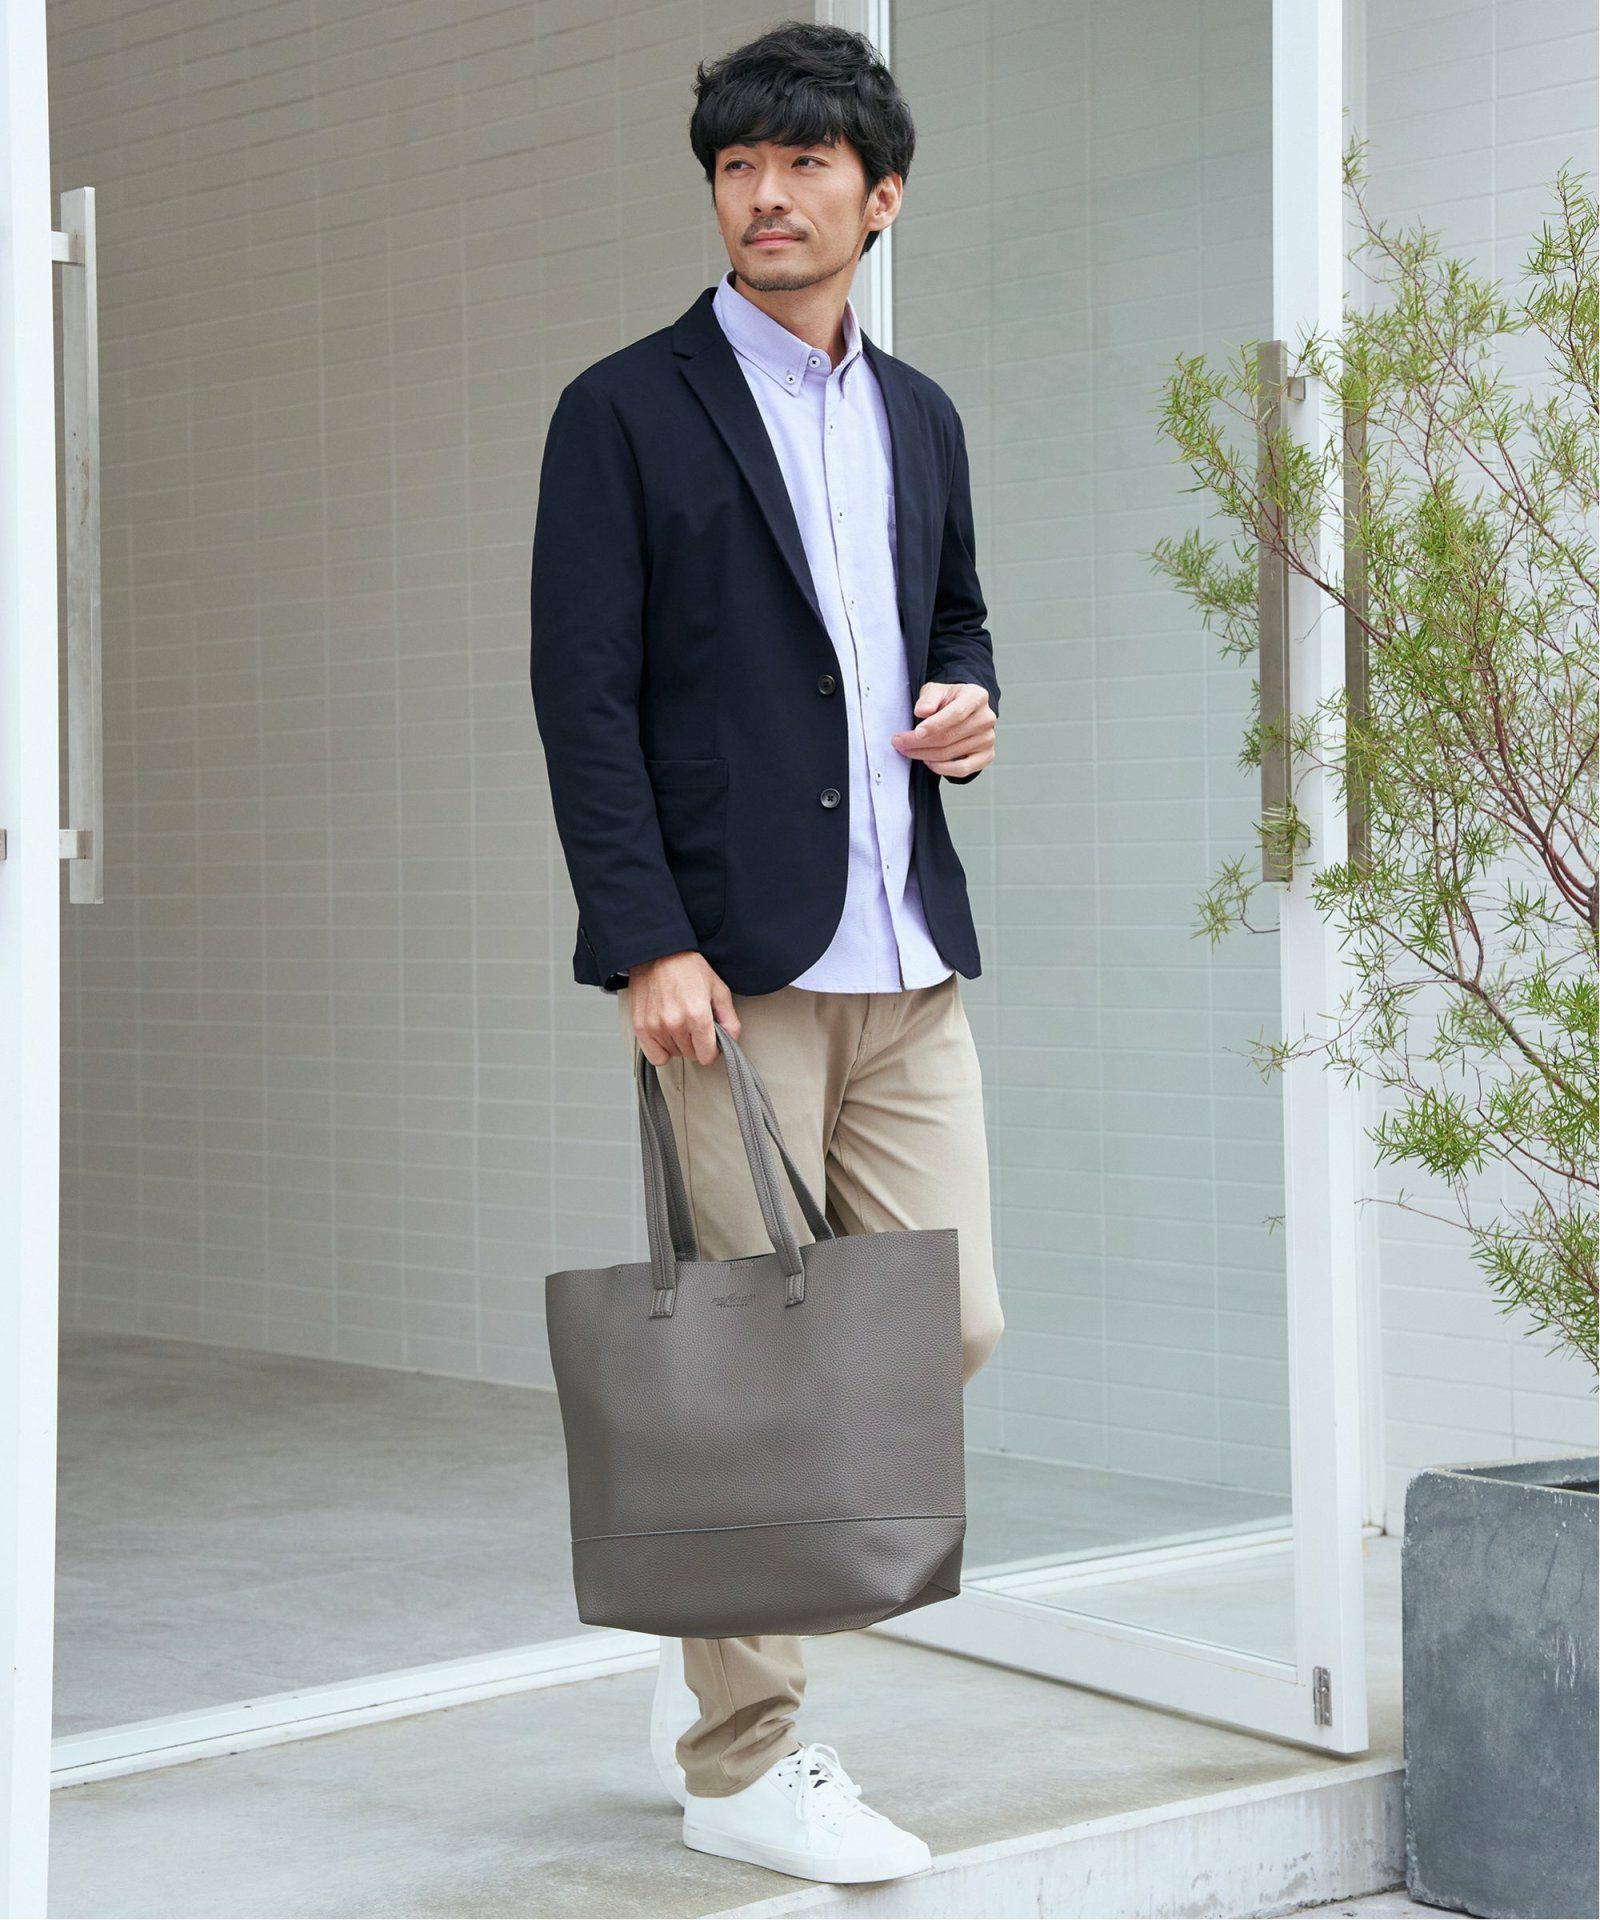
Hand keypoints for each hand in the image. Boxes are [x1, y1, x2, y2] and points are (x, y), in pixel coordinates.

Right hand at [627, 951, 741, 1066]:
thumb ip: (729, 1018)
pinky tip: (666, 1035)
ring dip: (679, 1044)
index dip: (712, 1050)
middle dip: (696, 1044)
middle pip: (691, 1055)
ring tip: (678, 1021)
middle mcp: (675, 1023)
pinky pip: (655, 1056)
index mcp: (697, 1015)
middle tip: (694, 1024)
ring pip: (674, 1054)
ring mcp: (656, 1026)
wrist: (658, 953)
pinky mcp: (641, 1027)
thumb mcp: (718, 988)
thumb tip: (731, 1039)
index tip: (710, 1042)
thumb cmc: (687, 968)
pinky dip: (662, 1049)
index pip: (707, 1056)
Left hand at [891, 681, 996, 777]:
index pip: (956, 714)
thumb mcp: (935, 691)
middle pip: (949, 737)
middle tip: (899, 743)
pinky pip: (962, 769)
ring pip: (951, 753)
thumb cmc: (947, 700)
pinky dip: (942, 769)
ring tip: (907, 750)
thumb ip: (928, 698)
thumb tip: (922, 712)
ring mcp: (988, 739)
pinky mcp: (986, 756)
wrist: (964, 711)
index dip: (935, 725)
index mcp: (977, 696)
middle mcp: (986, 718)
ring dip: (924, 755)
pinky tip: (928, 761)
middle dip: (919, 742)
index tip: (916, 732)